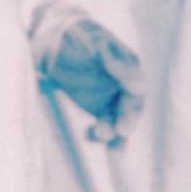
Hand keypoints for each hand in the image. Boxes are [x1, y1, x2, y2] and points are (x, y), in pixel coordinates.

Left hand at [48, 21, 144, 146]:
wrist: (53, 43)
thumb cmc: (77, 37)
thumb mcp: (92, 41)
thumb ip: (111, 57)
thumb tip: (137, 80)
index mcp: (127, 64)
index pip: (135, 81)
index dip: (134, 89)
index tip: (134, 95)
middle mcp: (123, 84)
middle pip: (131, 105)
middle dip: (127, 117)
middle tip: (121, 128)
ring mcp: (111, 99)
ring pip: (119, 119)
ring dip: (113, 130)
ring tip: (99, 134)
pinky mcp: (99, 110)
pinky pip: (108, 127)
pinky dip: (111, 141)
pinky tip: (113, 154)